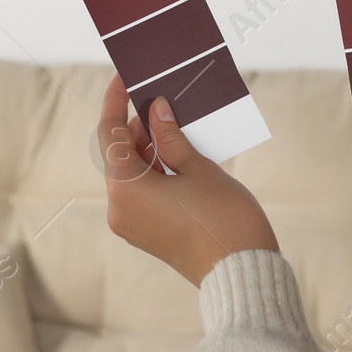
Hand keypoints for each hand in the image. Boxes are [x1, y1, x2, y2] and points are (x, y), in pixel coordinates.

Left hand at [97, 75, 279, 285]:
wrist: (241, 272)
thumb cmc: (223, 219)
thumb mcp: (198, 169)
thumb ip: (171, 137)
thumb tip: (156, 110)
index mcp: (125, 189)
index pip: (110, 134)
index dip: (114, 102)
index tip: (124, 79)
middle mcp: (119, 208)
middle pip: (120, 154)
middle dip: (138, 126)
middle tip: (161, 98)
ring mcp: (132, 223)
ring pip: (132, 173)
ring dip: (150, 148)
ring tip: (175, 123)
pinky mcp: (147, 232)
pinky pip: (143, 191)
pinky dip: (156, 170)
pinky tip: (179, 152)